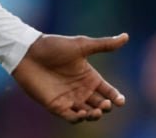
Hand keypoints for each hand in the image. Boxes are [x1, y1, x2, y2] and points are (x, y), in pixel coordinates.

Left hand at [11, 33, 128, 123]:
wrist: (28, 52)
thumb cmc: (54, 46)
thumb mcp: (81, 45)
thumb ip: (104, 45)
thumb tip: (126, 36)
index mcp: (89, 76)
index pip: (108, 91)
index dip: (116, 97)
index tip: (120, 100)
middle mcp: (81, 89)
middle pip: (100, 104)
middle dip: (106, 107)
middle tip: (107, 104)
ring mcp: (69, 98)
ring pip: (88, 113)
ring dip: (95, 115)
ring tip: (97, 111)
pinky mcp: (56, 106)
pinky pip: (71, 117)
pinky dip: (78, 118)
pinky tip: (82, 113)